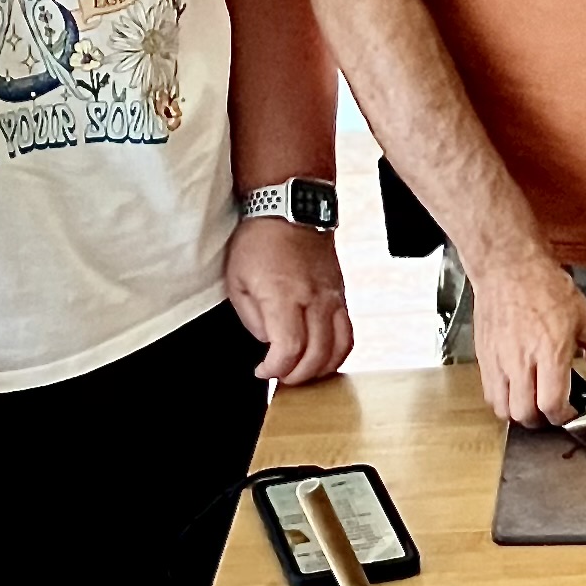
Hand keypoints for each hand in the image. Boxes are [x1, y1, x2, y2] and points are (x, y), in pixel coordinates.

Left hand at [225, 217, 354, 384]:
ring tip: (301, 370)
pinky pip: (348, 333)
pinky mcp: (341, 294)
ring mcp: (332, 297)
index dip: (275, 369)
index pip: (288, 349)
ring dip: (320, 369)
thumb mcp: (237, 280)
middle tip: (280, 375)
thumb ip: (252, 318)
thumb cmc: (259, 242)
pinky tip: (321, 356)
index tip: (262, 370)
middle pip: (316, 355)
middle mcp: (314, 299)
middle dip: (296, 375)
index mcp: (283, 296)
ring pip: (339, 348)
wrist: (291, 209)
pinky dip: (338, 353)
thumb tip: (269, 342)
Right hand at [471, 252, 585, 426]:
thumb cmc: (548, 289)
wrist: (510, 267)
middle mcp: (520, 361)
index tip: (574, 410)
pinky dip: (503, 402)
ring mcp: (497, 361)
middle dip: (544, 420)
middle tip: (555, 408)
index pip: (552, 405)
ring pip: (503, 411)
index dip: (566, 416)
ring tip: (535, 401)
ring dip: (521, 414)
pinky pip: (488, 395)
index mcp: (550, 352)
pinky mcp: (483, 358)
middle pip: (525, 415)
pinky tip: (517, 388)